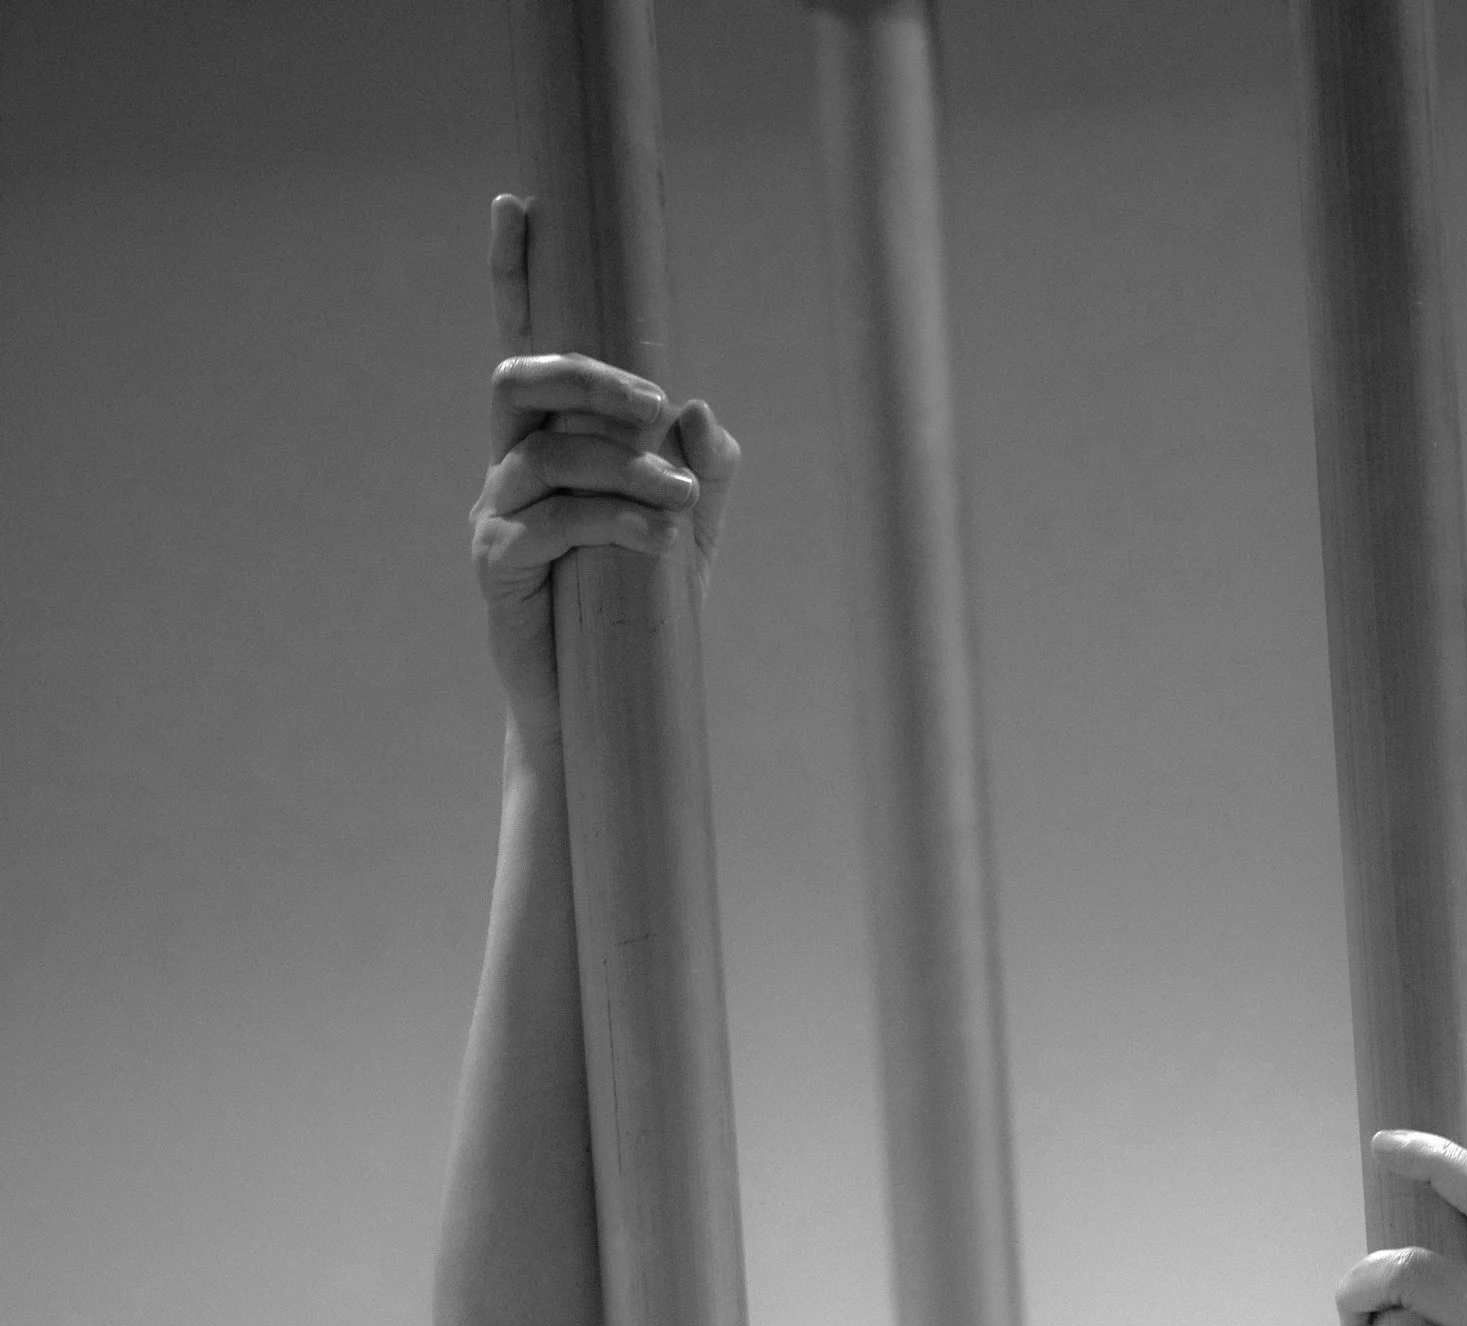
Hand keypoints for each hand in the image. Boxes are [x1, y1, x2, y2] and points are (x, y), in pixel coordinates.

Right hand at [469, 192, 740, 746]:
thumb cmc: (640, 613)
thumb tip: (701, 411)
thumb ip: (705, 471)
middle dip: (586, 377)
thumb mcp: (689, 534)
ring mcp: (495, 514)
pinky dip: (612, 520)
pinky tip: (659, 537)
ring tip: (682, 502)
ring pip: (552, 457)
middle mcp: (509, 466)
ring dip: (626, 468)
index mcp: (547, 443)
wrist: (599, 714)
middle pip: (522, 381)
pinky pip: (552, 522)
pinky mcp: (499, 567)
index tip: (519, 203)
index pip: (524, 344)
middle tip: (652, 403)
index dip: (514, 275)